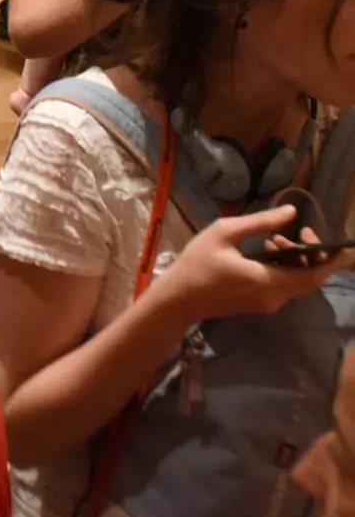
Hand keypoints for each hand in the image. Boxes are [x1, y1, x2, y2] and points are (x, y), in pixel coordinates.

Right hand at [160, 204, 352, 322]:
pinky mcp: (260, 304)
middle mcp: (276, 297)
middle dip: (311, 252)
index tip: (342, 244)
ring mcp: (268, 303)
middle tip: (301, 230)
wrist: (178, 299)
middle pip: (309, 278)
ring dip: (295, 258)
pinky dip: (284, 267)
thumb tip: (291, 212)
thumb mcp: (224, 233)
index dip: (332, 259)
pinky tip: (266, 250)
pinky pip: (284, 285)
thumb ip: (260, 222)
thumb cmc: (197, 263)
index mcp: (270, 281)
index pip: (315, 275)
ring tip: (275, 237)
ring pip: (296, 281)